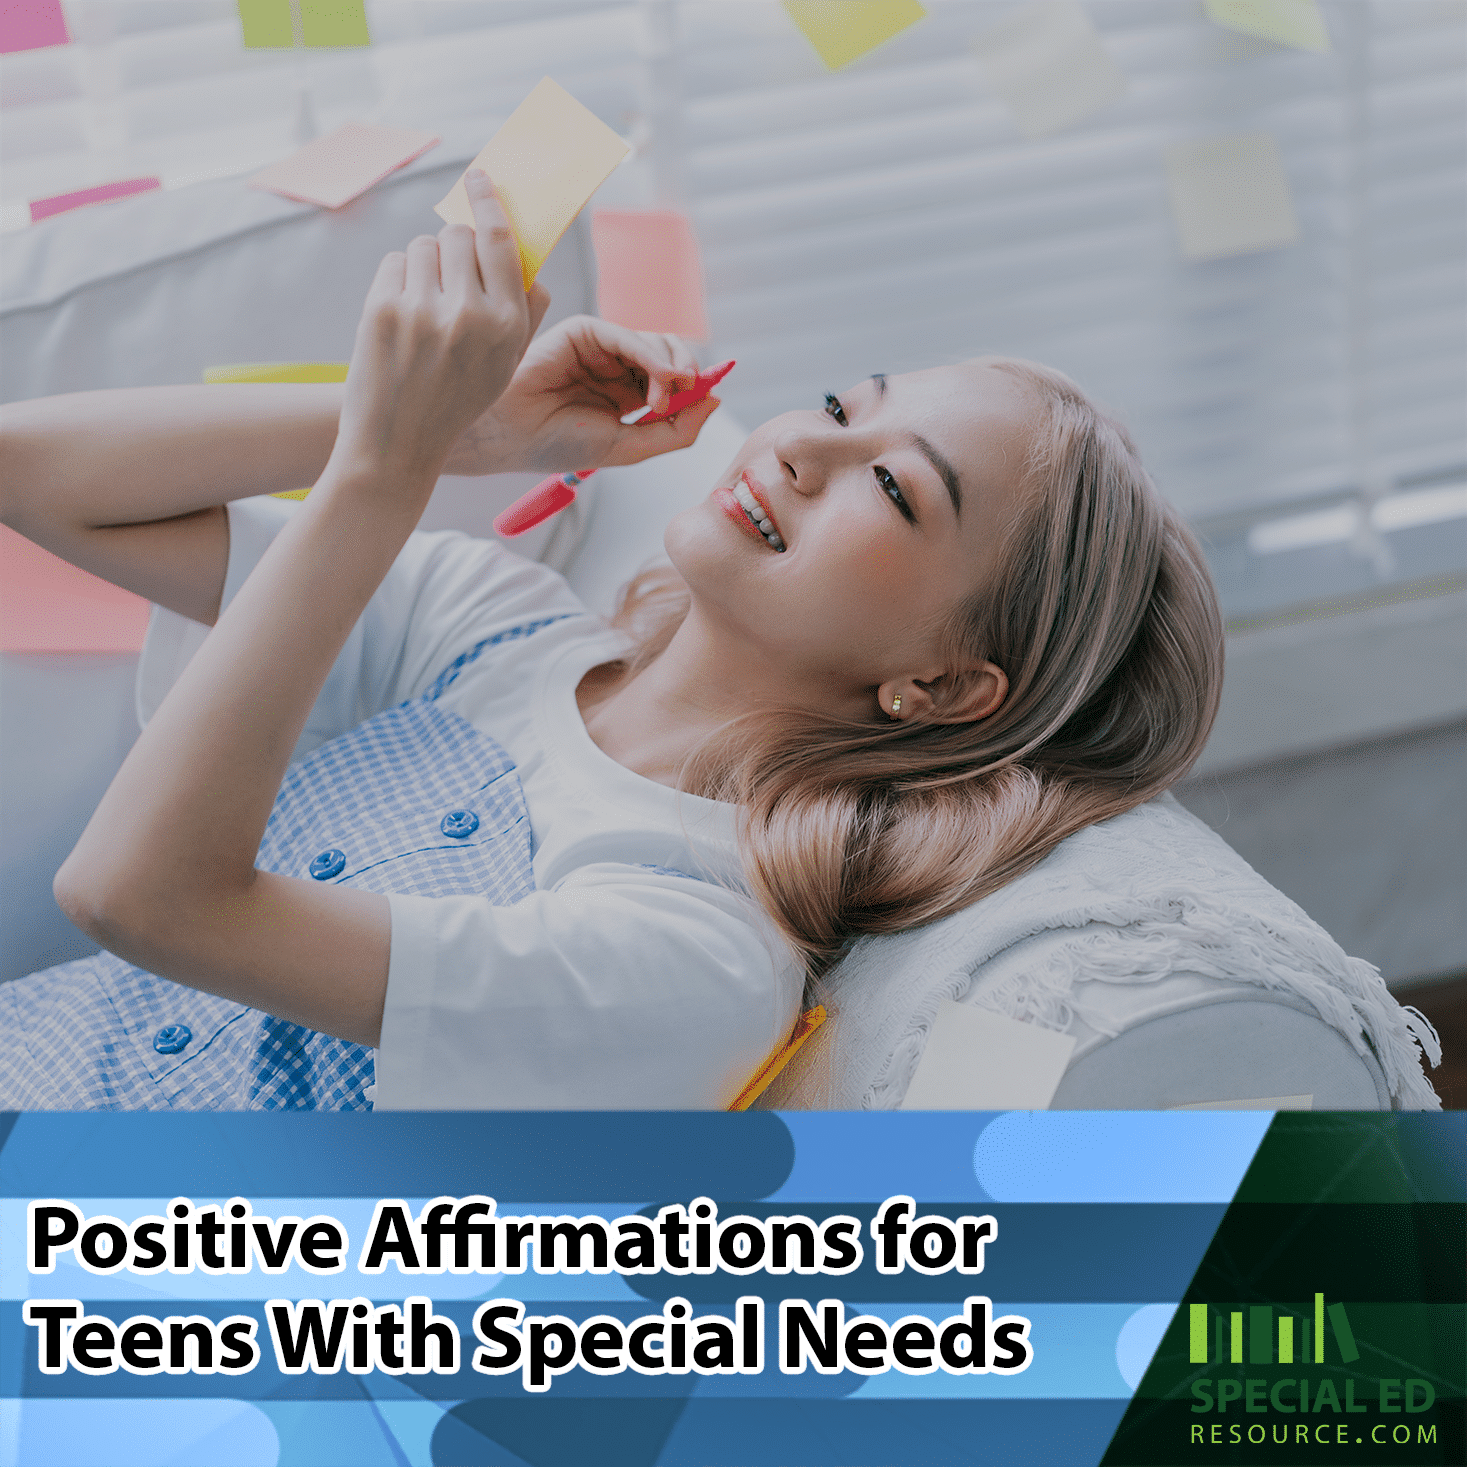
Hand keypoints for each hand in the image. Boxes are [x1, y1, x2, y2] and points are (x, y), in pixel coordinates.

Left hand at [330, 170, 551, 486]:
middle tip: (447, 281)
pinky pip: (395, 263)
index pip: (499, 240)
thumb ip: (522, 312)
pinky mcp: (384, 309)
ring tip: (422, 310)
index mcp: (506, 326)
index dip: (488, 201)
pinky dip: (397, 282)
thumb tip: (525, 258)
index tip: (479, 177)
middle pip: (459, 236)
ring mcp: (424, 311)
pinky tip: (399, 320)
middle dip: (453, 248)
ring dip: (424, 266)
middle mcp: (470, 315)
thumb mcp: (504, 365)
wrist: (398, 443)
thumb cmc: (456, 401)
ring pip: (424, 246)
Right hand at [440, 315, 721, 475]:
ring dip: (669, 369)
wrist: (514, 437)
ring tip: (657, 402)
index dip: (697, 384)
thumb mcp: (632, 447)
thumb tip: (716, 401)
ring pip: (656, 343)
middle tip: (679, 400)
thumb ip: (677, 430)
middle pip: (671, 355)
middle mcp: (618, 368)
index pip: (675, 380)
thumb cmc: (560, 445)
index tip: (713, 392)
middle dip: (686, 375)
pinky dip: (650, 354)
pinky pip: (627, 335)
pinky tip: (658, 379)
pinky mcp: (584, 332)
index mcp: (628, 395)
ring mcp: (602, 349)